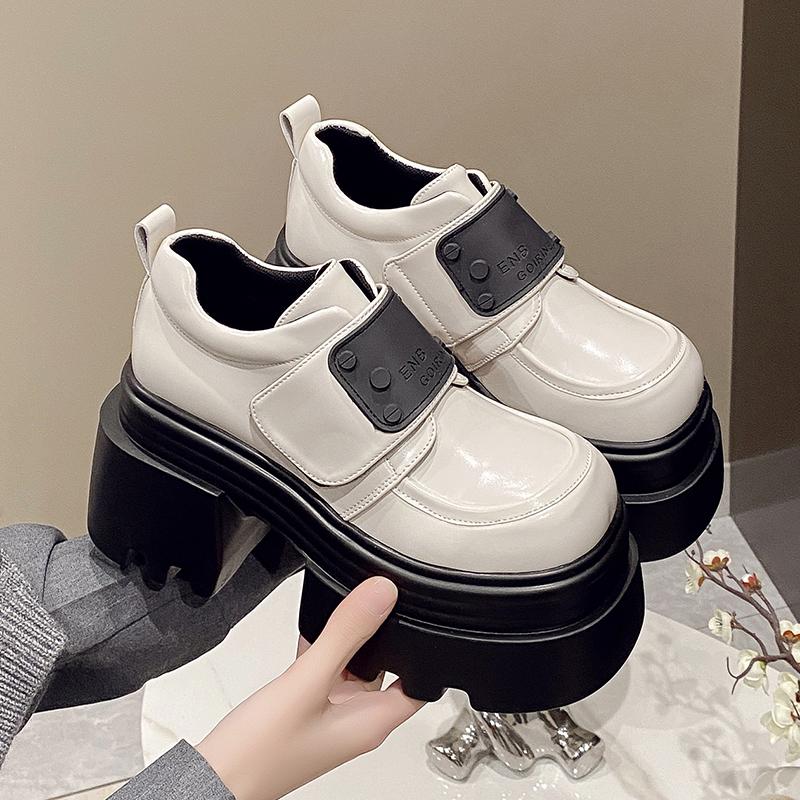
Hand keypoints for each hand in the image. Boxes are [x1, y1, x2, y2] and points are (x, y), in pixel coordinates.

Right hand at [196, 576, 424, 799]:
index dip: (423, 650)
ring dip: (348, 641)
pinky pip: (326, 671)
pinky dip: (323, 650)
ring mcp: (331, 715)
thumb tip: (380, 595)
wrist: (213, 778)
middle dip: (379, 636)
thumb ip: (345, 636)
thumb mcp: (306, 682)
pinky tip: (310, 632)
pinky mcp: (308, 709)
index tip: (417, 614)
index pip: (418, 683)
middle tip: (367, 603)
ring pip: (354, 667)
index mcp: (371, 721)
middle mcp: (356, 720)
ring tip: (337, 614)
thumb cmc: (259, 753)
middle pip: (386, 668)